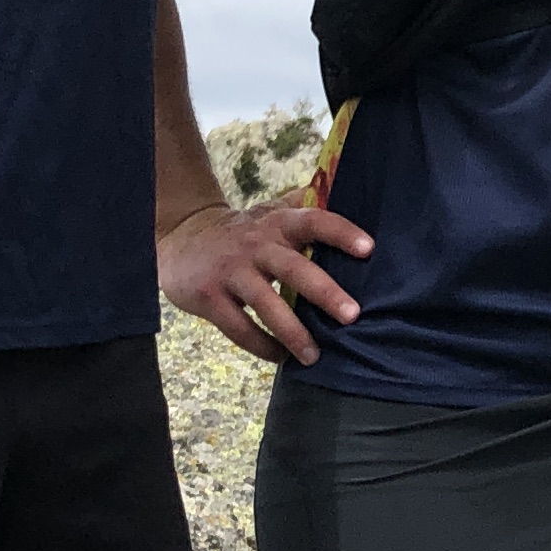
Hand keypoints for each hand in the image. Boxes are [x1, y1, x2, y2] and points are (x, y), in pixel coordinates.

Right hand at [160, 197, 372, 363]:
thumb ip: (304, 208)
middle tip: (352, 315)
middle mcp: (256, 245)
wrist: (181, 239)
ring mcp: (231, 272)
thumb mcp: (270, 213)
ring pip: (265, 304)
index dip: (340, 232)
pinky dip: (262, 346)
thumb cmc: (242, 232)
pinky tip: (281, 357)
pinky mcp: (209, 297)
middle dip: (324, 292)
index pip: (313, 221)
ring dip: (292, 332)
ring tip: (314, 356)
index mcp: (277, 224)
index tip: (368, 249)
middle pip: (293, 268)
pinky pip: (239, 328)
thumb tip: (347, 193)